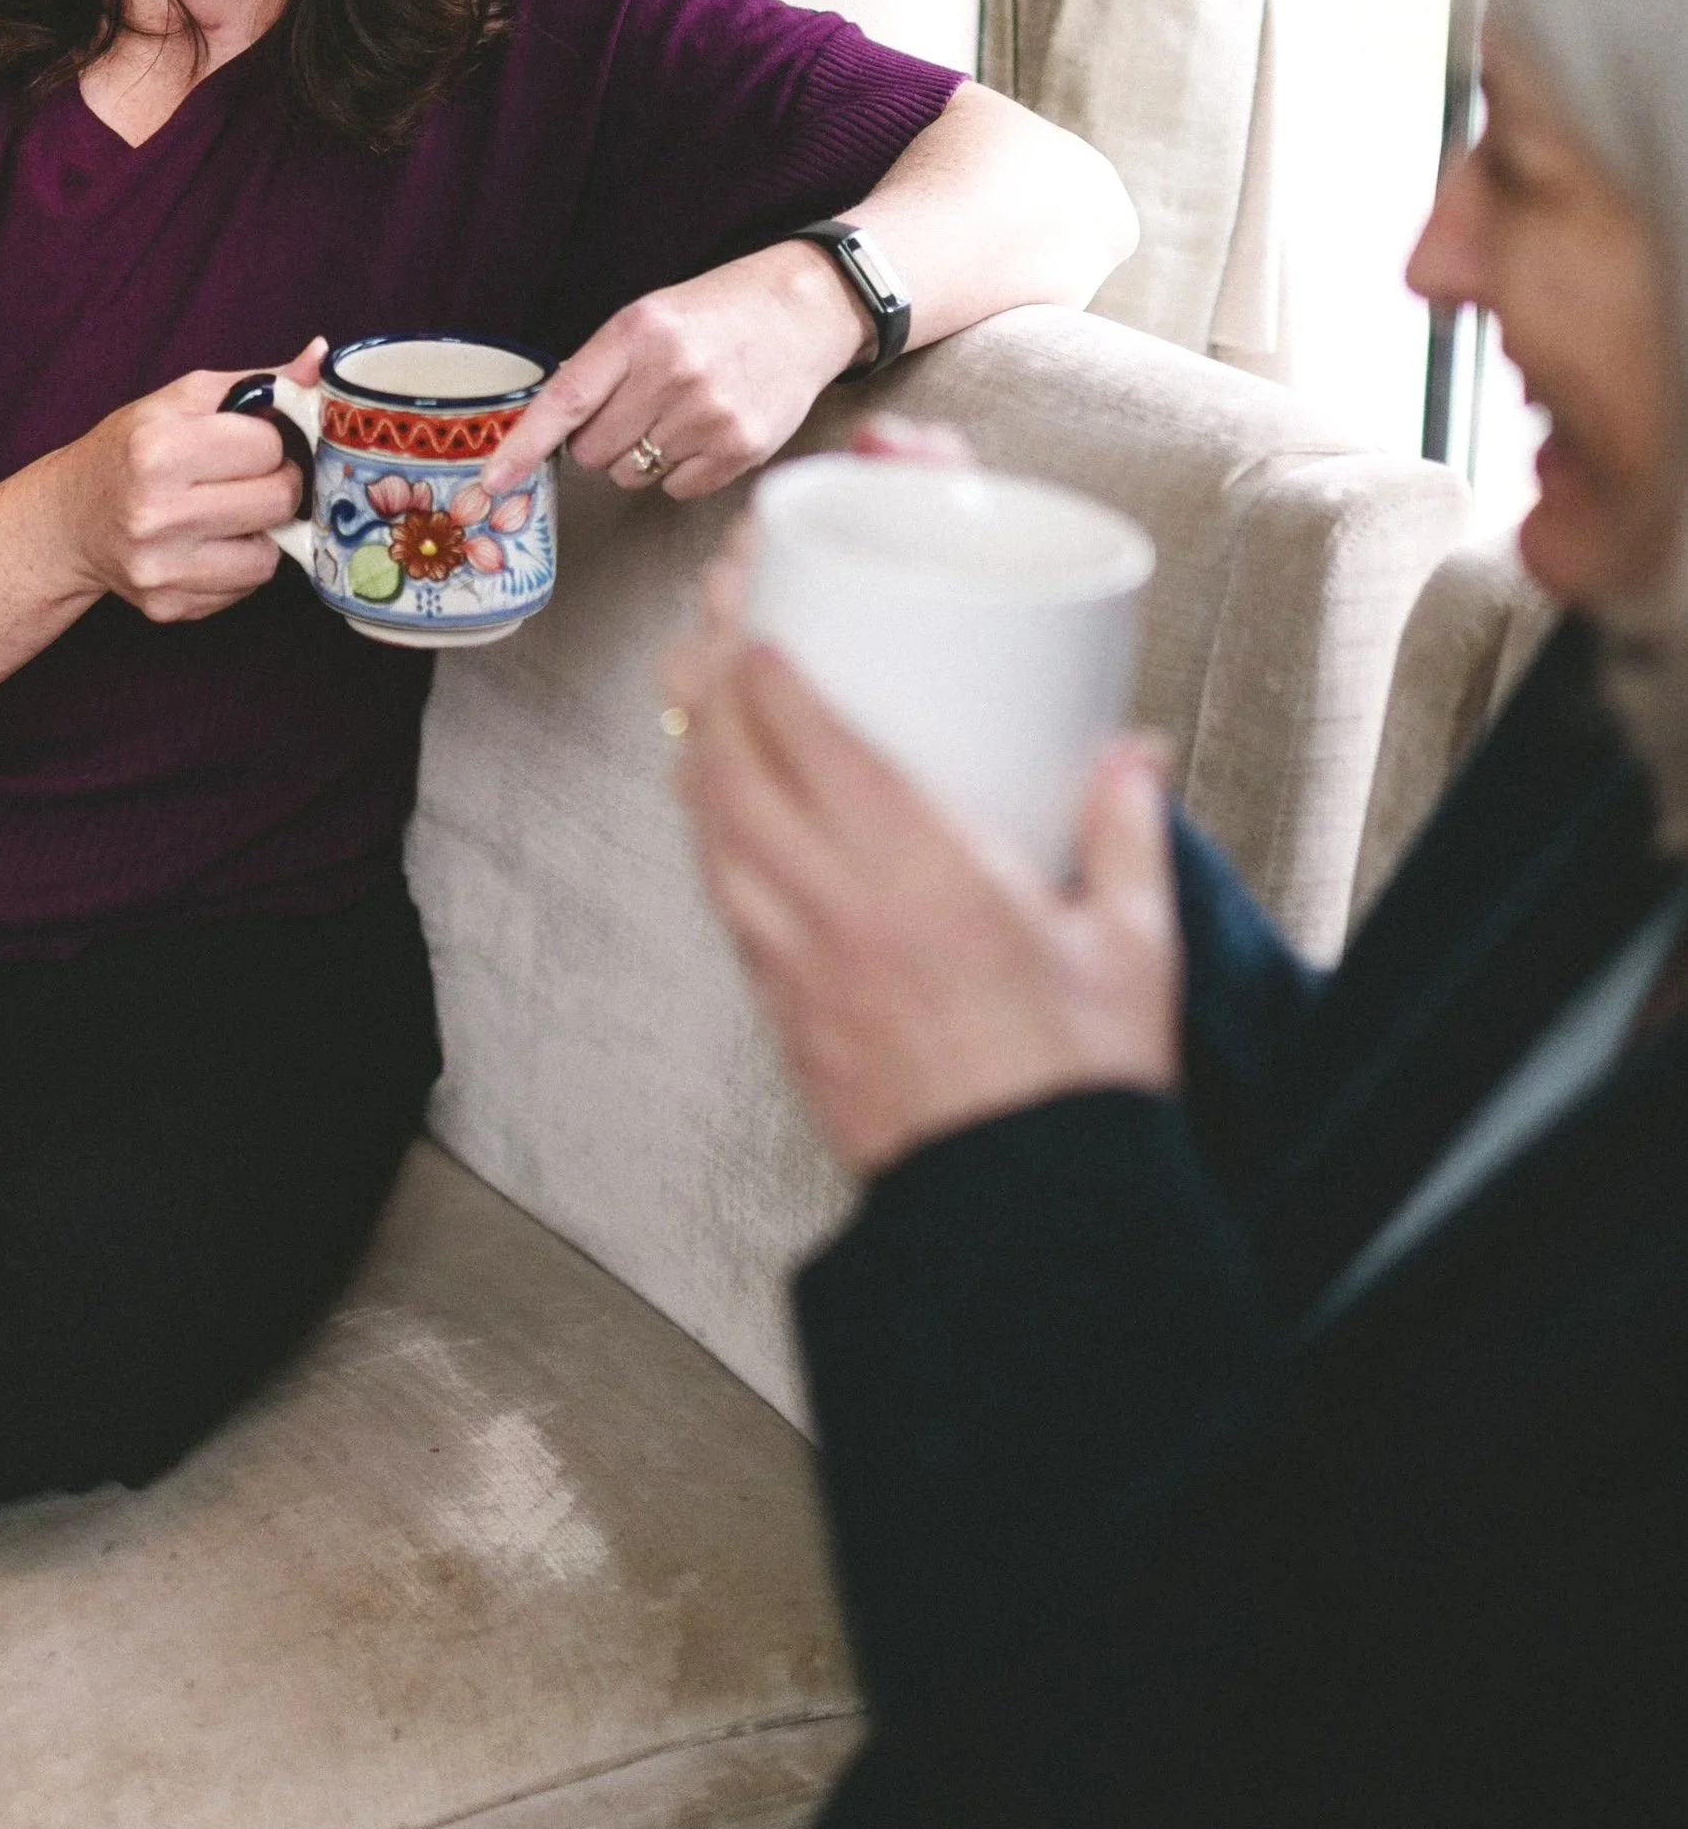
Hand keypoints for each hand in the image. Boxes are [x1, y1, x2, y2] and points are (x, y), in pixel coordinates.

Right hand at [48, 342, 323, 624]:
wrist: (69, 520)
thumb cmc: (130, 450)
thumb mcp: (181, 401)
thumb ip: (257, 382)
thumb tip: (320, 356)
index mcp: (157, 450)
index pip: (267, 445)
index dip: (266, 441)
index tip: (244, 443)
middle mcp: (155, 514)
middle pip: (278, 500)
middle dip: (276, 484)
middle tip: (249, 478)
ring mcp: (160, 569)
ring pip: (269, 557)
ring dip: (262, 532)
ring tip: (230, 513)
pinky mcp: (168, 608)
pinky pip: (244, 589)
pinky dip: (239, 565)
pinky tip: (209, 545)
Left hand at [483, 243, 863, 503]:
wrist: (805, 309)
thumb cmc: (720, 312)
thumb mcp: (651, 316)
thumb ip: (602, 365)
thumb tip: (551, 424)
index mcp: (638, 333)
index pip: (565, 401)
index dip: (523, 446)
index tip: (492, 480)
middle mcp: (672, 375)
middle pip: (594, 452)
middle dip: (600, 441)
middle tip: (633, 408)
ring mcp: (709, 416)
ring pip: (633, 475)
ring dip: (641, 456)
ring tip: (677, 413)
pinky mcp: (741, 449)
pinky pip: (676, 489)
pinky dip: (680, 470)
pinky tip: (704, 430)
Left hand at [665, 541, 1179, 1176]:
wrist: (1023, 1217)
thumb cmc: (1079, 1088)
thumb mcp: (1132, 946)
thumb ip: (1127, 834)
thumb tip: (1133, 754)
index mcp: (920, 872)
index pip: (806, 737)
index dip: (764, 661)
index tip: (761, 610)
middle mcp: (837, 905)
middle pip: (732, 764)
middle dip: (711, 678)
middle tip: (714, 622)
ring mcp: (796, 962)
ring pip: (710, 828)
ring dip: (695, 749)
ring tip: (698, 694)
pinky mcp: (782, 1012)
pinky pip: (721, 895)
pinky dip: (707, 833)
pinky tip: (716, 810)